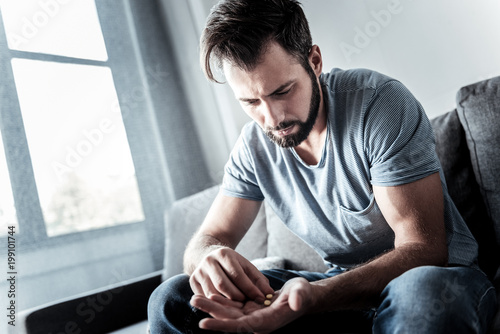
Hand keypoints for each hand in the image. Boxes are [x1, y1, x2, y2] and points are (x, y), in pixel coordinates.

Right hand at [189, 247, 272, 301]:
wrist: (208, 255)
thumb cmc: (232, 264)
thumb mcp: (245, 266)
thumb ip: (258, 280)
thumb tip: (270, 294)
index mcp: (224, 254)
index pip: (237, 275)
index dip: (250, 289)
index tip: (261, 299)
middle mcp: (209, 262)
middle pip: (223, 286)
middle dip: (237, 298)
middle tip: (248, 304)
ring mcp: (199, 271)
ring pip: (212, 294)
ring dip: (226, 304)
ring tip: (238, 307)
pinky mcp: (193, 281)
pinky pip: (205, 298)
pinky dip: (216, 304)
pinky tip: (225, 307)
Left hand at [190, 277, 311, 332]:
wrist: (301, 295)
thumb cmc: (302, 295)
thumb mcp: (301, 294)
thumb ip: (298, 298)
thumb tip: (296, 303)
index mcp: (265, 323)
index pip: (239, 327)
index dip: (221, 325)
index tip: (203, 324)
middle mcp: (255, 322)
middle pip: (228, 319)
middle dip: (211, 311)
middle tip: (194, 301)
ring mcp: (251, 315)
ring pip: (228, 312)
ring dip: (212, 305)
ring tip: (195, 297)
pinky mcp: (250, 307)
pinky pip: (232, 305)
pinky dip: (220, 301)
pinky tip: (208, 293)